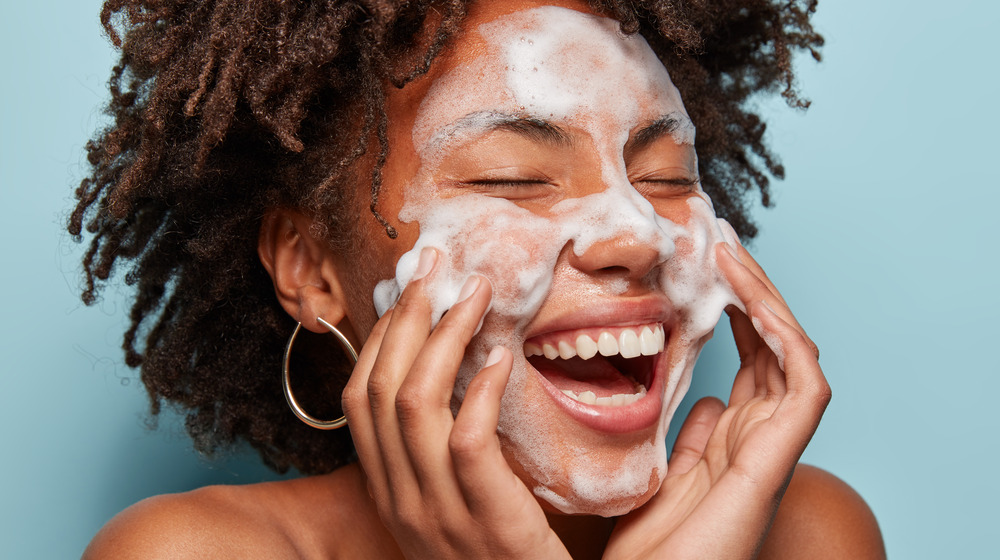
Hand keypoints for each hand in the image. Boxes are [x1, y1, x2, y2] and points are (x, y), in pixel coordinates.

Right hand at [341, 248, 570, 559]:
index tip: (408, 289)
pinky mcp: (486, 521)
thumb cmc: (495, 559)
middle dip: (406, 320)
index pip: (358, 399)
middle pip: (380, 389)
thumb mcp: (447, 507)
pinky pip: (467, 441)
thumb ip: (436, 454)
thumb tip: (448, 381)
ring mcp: (436, 513)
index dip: (379, 338)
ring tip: (474, 296)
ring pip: (415, 404)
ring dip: (442, 339)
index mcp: (386, 491)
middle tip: (437, 268)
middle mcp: (399, 499)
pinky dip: (481, 391)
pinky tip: (502, 358)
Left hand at [603, 242, 829, 559]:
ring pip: (792, 354)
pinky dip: (785, 338)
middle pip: (773, 347)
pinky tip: (753, 302)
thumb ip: (690, 437)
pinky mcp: (777, 457)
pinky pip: (804, 385)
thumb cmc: (657, 551)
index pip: (751, 359)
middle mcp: (760, 435)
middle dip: (754, 292)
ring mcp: (772, 444)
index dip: (738, 312)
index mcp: (735, 437)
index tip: (708, 271)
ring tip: (732, 255)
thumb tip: (703, 398)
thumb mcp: (666, 477)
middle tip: (723, 244)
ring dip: (767, 300)